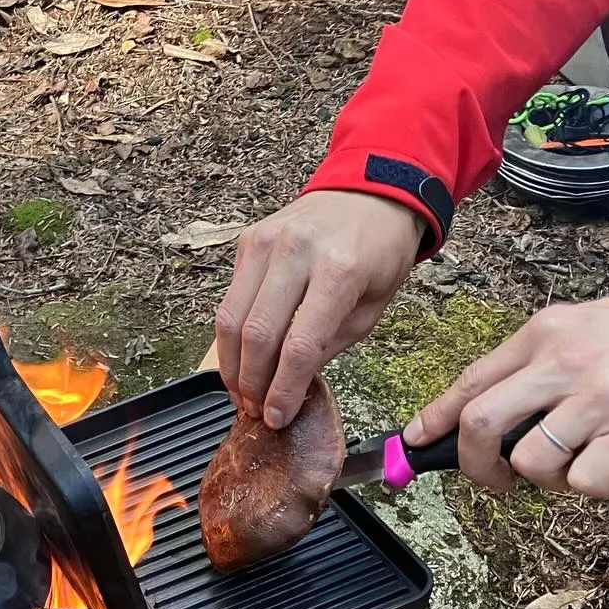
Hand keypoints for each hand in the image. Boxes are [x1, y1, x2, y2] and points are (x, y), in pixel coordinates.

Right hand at [214, 191, 424, 428]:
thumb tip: (289, 386)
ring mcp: (267, 243)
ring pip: (230, 318)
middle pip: (256, 334)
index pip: (299, 346)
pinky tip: (242, 356)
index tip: (277, 417)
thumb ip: (329, 346)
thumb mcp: (371, 308)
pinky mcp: (248, 241)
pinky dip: (231, 335)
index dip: (282, 391)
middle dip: (251, 383)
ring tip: (240, 391)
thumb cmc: (378, 252)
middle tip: (254, 410)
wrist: (370, 191)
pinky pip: (230, 298)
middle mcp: (297, 252)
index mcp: (340, 271)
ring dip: (230, 365)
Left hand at [403, 283, 608, 496]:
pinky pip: (583, 483)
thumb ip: (541, 361)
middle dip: (473, 466)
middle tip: (493, 479)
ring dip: (541, 480)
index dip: (434, 419)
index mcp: (546, 333)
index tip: (415, 442)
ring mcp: (599, 398)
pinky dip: (587, 489)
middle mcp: (564, 362)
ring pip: (528, 461)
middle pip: (480, 425)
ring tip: (571, 468)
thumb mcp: (588, 325)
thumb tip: (493, 409)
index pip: (471, 381)